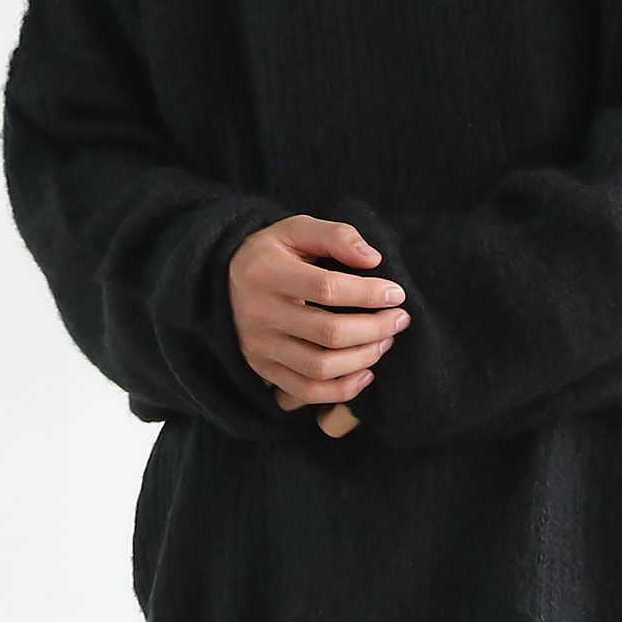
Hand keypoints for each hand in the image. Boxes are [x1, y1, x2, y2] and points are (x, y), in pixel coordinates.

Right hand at [229, 215, 410, 430]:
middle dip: (375, 328)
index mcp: (266, 273)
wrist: (221, 282)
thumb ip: (336, 236)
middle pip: (328, 333)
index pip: (326, 289)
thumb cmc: (272, 253)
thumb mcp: (296, 230)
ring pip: (320, 367)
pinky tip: (366, 373)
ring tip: (385, 341)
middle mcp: (259, 314)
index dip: (368, 293)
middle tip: (400, 319)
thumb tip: (373, 259)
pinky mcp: (263, 369)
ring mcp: (259, 346)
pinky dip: (342, 390)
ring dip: (364, 358)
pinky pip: (306, 391)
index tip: (396, 293)